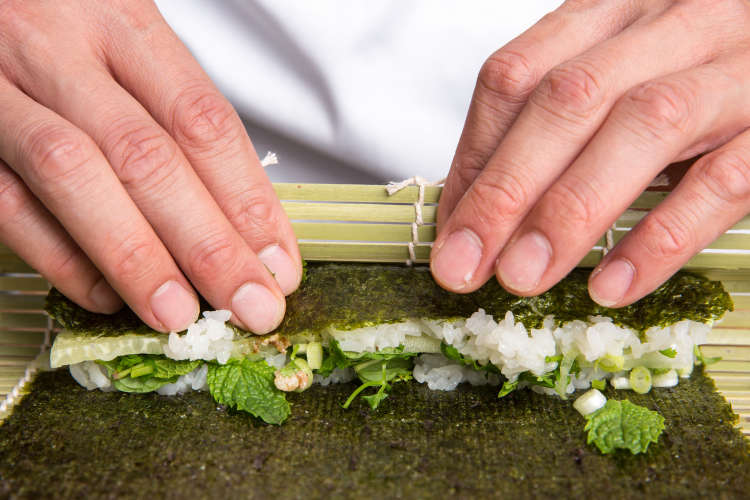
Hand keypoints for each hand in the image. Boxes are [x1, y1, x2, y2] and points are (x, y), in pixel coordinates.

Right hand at [0, 1, 301, 332]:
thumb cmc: (57, 25)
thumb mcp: (122, 43)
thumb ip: (169, 115)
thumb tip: (236, 220)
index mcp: (123, 24)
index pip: (202, 121)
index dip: (247, 200)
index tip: (278, 264)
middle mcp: (62, 50)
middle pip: (149, 157)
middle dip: (209, 244)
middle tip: (250, 305)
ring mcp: (2, 90)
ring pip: (76, 176)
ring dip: (136, 256)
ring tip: (179, 314)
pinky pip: (7, 202)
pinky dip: (59, 256)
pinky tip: (104, 295)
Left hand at [433, 0, 749, 305]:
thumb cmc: (698, 73)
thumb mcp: (619, 79)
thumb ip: (555, 126)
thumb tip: (474, 211)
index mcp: (612, 13)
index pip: (518, 74)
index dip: (475, 157)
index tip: (451, 233)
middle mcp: (671, 24)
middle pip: (568, 98)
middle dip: (506, 190)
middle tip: (464, 267)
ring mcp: (735, 68)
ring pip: (644, 124)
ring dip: (570, 210)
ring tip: (522, 278)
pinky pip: (724, 179)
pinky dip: (661, 237)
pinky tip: (613, 285)